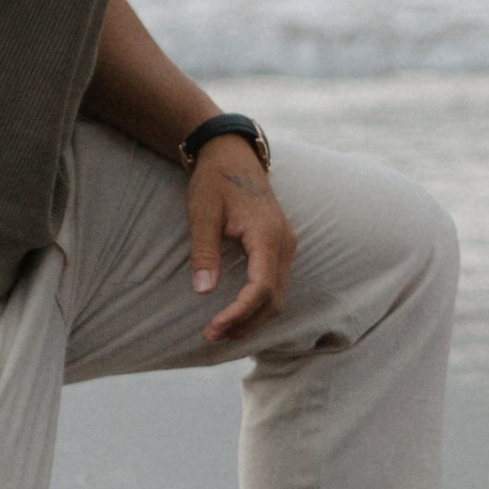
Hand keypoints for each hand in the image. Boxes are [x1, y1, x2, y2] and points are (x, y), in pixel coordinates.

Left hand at [190, 147, 296, 344]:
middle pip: (275, 298)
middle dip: (246, 322)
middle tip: (212, 336)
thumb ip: (204, 252)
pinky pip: (276, 284)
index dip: (240, 313)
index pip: (262, 288)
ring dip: (253, 317)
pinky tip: (237, 313)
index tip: (213, 327)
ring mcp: (285, 244)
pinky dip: (259, 304)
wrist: (232, 152)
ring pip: (279, 295)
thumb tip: (203, 291)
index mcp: (267, 234)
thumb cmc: (215, 179)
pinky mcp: (279, 246)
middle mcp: (284, 242)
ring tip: (221, 330)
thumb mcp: (203, 212)